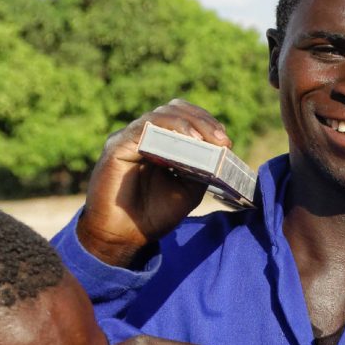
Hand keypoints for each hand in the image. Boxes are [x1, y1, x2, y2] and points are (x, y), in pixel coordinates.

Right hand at [75, 101, 231, 269]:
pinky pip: (144, 128)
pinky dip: (169, 129)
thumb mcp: (188, 190)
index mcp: (160, 142)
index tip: (226, 141)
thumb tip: (221, 149)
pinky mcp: (118, 145)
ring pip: (161, 114)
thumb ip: (202, 167)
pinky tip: (189, 140)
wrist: (124, 235)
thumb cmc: (154, 214)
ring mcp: (130, 138)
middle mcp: (144, 135)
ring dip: (189, 124)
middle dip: (202, 120)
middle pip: (175, 109)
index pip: (184, 117)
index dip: (207, 123)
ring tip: (208, 140)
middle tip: (222, 140)